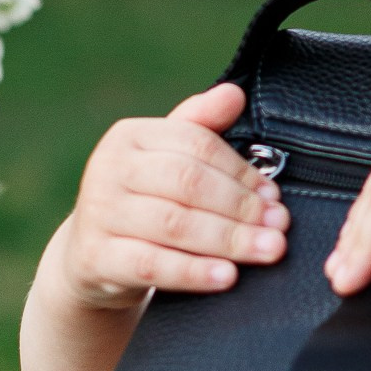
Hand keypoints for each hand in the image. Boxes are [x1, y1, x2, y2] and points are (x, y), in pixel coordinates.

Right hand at [60, 82, 288, 313]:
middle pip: (188, 183)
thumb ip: (201, 127)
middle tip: (278, 227)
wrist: (92, 257)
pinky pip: (152, 265)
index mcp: (129, 135)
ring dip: (229, 239)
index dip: (241, 171)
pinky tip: (227, 276)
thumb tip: (234, 94)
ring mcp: (98, 213)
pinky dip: (194, 271)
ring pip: (174, 224)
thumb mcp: (167, 160)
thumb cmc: (143, 201)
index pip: (196, 144)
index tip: (274, 196)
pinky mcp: (95, 257)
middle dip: (241, 207)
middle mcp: (108, 168)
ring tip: (266, 250)